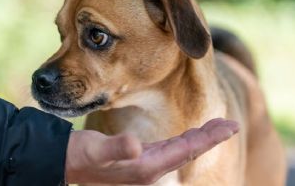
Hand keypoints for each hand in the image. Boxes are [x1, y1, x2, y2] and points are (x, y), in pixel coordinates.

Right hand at [65, 118, 238, 183]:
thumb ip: (116, 149)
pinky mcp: (138, 160)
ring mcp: (145, 166)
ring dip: (200, 139)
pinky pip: (169, 150)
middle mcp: (149, 169)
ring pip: (180, 151)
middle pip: (188, 151)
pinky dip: (183, 141)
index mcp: (146, 167)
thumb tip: (137, 147)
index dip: (209, 138)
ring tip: (216, 128)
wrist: (63, 163)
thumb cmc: (78, 156)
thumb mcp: (95, 150)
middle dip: (210, 137)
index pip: (186, 150)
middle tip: (231, 125)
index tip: (230, 127)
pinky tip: (187, 137)